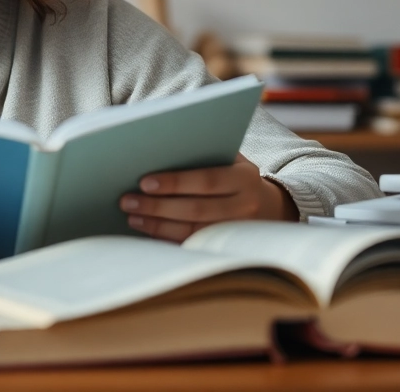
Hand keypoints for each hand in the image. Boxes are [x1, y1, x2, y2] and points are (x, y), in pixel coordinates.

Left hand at [119, 155, 296, 242]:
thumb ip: (202, 154)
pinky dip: (167, 239)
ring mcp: (238, 232)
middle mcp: (245, 207)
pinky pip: (192, 246)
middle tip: (127, 201)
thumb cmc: (236, 175)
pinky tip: (146, 231)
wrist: (272, 208)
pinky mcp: (227, 248)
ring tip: (132, 216)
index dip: (175, 182)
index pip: (207, 180)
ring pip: (192, 232)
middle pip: (196, 209)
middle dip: (157, 206)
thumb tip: (156, 151)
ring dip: (157, 225)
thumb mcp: (230, 159)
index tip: (144, 182)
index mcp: (245, 178)